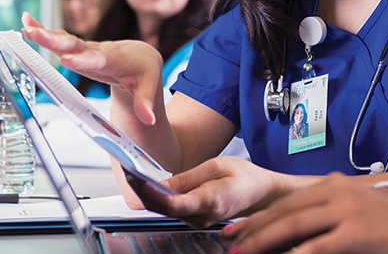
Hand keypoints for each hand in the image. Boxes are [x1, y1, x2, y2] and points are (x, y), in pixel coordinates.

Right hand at [21, 12, 162, 123]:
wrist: (141, 56)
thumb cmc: (144, 70)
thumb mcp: (149, 87)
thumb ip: (145, 102)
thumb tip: (149, 119)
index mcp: (115, 60)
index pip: (99, 59)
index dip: (83, 60)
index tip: (67, 59)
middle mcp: (98, 51)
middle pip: (77, 45)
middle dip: (57, 41)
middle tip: (37, 36)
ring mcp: (87, 49)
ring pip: (66, 40)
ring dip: (46, 34)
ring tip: (26, 28)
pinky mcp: (78, 50)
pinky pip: (60, 40)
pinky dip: (44, 31)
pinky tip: (27, 24)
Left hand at [126, 156, 289, 228]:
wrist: (261, 193)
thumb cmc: (244, 177)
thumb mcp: (216, 166)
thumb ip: (187, 178)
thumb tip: (160, 184)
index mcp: (211, 201)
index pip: (174, 204)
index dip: (152, 193)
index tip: (136, 179)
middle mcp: (202, 217)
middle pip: (164, 209)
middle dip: (143, 192)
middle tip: (126, 172)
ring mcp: (198, 222)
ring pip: (166, 210)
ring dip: (149, 195)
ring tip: (134, 175)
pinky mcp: (195, 220)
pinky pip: (173, 210)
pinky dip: (160, 197)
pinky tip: (151, 185)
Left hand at [227, 174, 387, 253]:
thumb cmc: (384, 222)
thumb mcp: (351, 208)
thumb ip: (323, 212)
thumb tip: (291, 229)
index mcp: (332, 185)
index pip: (286, 201)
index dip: (259, 217)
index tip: (236, 230)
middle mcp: (336, 193)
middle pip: (285, 211)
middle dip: (254, 230)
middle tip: (231, 244)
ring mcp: (346, 211)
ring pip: (294, 225)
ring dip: (264, 241)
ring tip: (244, 253)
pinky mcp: (356, 232)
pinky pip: (317, 246)